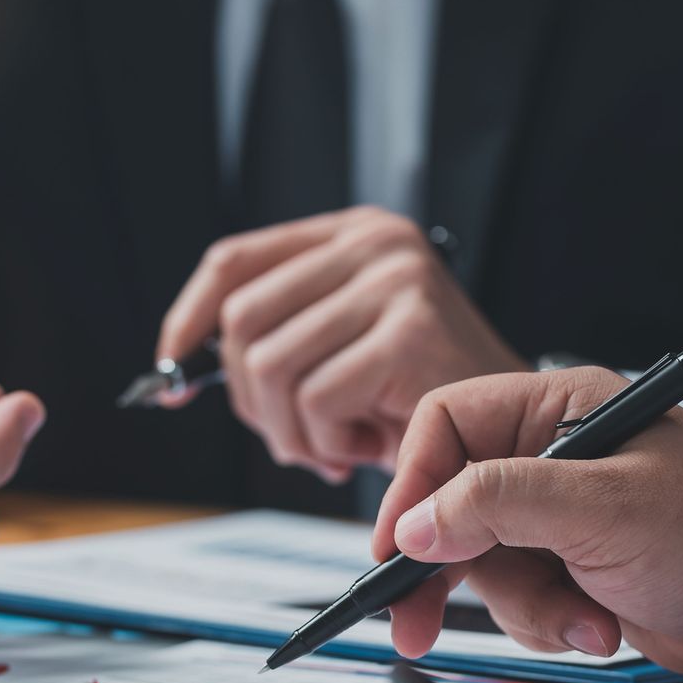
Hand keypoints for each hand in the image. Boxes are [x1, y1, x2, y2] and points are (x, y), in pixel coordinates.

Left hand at [157, 208, 526, 482]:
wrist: (512, 437)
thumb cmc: (421, 400)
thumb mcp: (339, 349)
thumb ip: (275, 338)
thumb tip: (175, 363)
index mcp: (352, 235)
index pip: (235, 261)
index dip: (189, 318)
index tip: (170, 372)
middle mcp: (374, 242)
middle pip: (242, 321)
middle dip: (250, 401)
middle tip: (295, 439)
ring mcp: (393, 280)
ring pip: (269, 367)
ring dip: (291, 430)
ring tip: (334, 447)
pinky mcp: (407, 331)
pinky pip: (315, 399)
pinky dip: (328, 441)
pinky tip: (364, 448)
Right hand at [372, 370, 682, 681]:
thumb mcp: (604, 509)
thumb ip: (499, 505)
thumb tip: (415, 524)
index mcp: (557, 410)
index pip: (444, 427)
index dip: (411, 486)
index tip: (397, 549)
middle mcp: (553, 458)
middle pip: (450, 506)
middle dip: (449, 569)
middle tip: (411, 623)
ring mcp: (564, 519)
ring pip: (484, 567)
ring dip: (525, 609)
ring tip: (587, 621)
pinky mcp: (578, 572)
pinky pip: (521, 604)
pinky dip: (552, 626)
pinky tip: (603, 629)